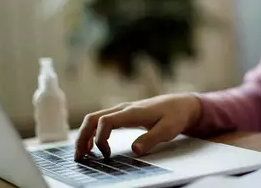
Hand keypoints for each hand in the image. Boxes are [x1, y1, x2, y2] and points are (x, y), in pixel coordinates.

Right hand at [73, 93, 202, 159]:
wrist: (181, 104)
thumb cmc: (175, 116)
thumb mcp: (168, 130)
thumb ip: (151, 139)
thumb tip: (135, 149)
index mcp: (131, 112)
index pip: (105, 121)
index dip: (100, 138)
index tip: (105, 154)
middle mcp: (123, 109)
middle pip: (93, 118)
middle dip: (83, 136)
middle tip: (79, 155)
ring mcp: (121, 110)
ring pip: (95, 119)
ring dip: (85, 135)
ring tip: (82, 153)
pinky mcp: (123, 114)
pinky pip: (101, 121)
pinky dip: (93, 132)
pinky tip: (93, 145)